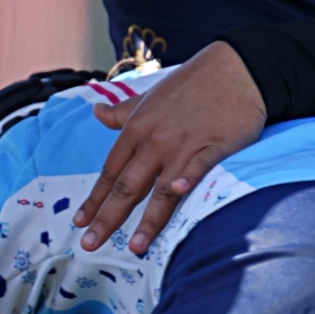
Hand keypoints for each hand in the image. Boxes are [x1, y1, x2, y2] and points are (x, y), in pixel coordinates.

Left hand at [73, 43, 266, 255]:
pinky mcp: (213, 145)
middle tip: (90, 244)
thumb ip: (123, 112)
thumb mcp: (150, 96)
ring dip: (148, 219)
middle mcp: (155, 140)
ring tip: (135, 246)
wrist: (235, 67)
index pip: (110, 171)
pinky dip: (188, 179)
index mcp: (137, 129)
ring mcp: (183, 144)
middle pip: (127, 185)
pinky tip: (179, 192)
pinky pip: (198, 166)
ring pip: (161, 188)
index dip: (94, 199)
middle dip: (108, 218)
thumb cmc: (192, 83)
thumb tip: (96, 113)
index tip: (79, 223)